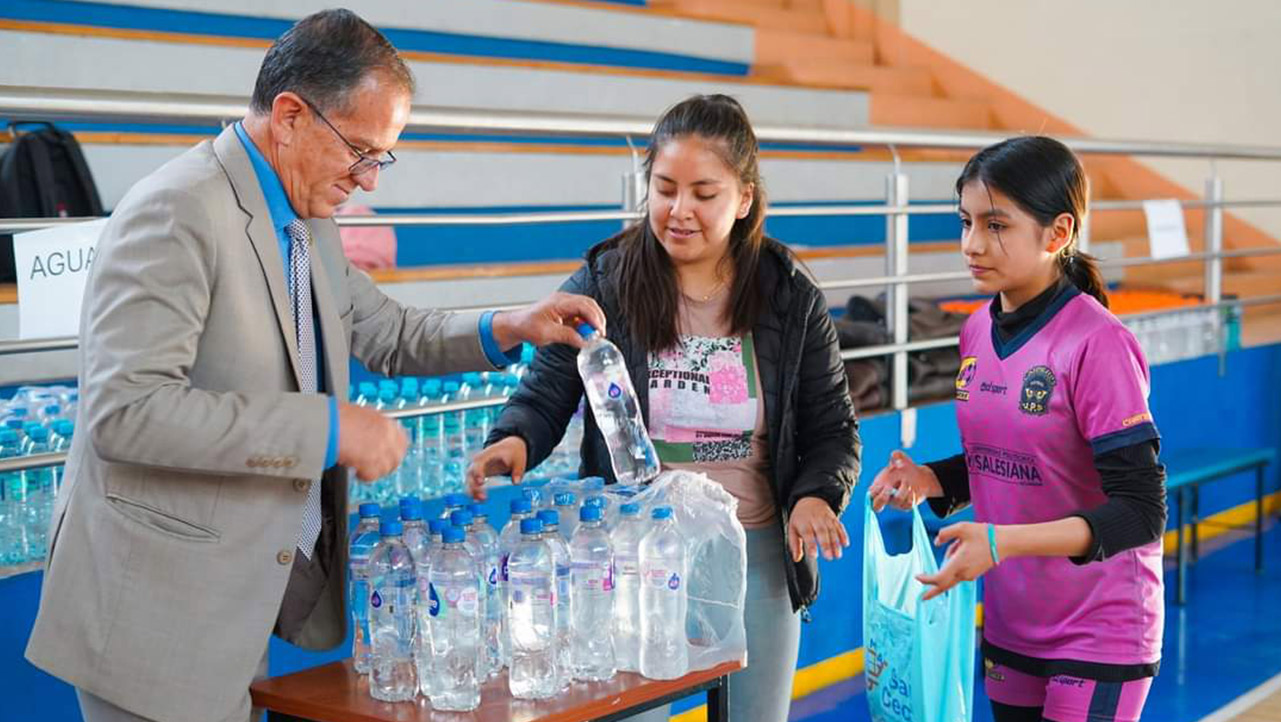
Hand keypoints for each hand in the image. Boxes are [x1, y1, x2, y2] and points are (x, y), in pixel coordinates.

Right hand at [336, 402, 407, 481]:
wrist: (327, 424)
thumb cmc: (337, 416)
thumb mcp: (362, 415)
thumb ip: (372, 425)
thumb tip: (372, 433)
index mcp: (387, 423)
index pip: (402, 440)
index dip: (395, 449)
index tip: (389, 454)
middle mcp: (387, 436)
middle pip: (397, 457)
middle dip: (387, 463)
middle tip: (376, 464)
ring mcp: (380, 450)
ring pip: (386, 468)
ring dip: (375, 470)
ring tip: (363, 468)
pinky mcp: (371, 463)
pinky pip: (373, 475)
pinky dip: (365, 476)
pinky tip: (358, 473)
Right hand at [465, 436, 527, 500]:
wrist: (509, 447)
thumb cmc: (513, 452)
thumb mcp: (519, 459)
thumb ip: (518, 471)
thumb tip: (516, 483)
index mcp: (487, 454)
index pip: (479, 462)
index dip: (478, 472)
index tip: (480, 482)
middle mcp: (479, 461)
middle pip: (471, 473)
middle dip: (474, 486)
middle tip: (483, 497)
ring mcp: (477, 468)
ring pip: (469, 480)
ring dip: (473, 491)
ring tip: (481, 500)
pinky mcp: (478, 475)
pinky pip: (472, 484)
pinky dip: (474, 492)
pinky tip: (478, 500)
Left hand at [491, 292, 606, 350]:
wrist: (517, 325)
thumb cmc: (527, 326)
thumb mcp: (546, 334)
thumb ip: (566, 336)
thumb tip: (584, 341)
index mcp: (559, 302)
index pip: (584, 305)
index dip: (594, 318)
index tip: (599, 331)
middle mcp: (564, 300)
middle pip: (589, 304)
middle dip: (597, 319)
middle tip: (601, 334)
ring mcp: (565, 304)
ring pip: (587, 309)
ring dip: (593, 321)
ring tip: (594, 335)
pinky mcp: (565, 311)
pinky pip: (581, 315)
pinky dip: (586, 324)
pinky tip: (585, 334)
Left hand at [788, 497, 849, 561]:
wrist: (810, 500)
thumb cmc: (800, 518)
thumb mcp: (792, 529)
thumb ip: (794, 544)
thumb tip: (796, 558)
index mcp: (804, 523)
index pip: (807, 534)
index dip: (811, 545)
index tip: (814, 555)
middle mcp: (815, 520)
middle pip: (821, 533)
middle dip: (826, 545)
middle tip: (828, 557)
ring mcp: (826, 518)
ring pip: (832, 531)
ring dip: (836, 543)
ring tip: (837, 555)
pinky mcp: (834, 518)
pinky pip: (839, 526)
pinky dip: (843, 535)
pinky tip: (845, 544)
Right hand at [867, 450, 942, 511]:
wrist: (920, 477)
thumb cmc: (905, 468)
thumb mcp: (902, 459)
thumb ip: (898, 456)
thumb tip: (894, 454)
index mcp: (878, 486)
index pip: (871, 495)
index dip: (874, 493)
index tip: (882, 485)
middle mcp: (885, 496)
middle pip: (876, 505)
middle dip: (882, 497)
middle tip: (889, 488)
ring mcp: (895, 502)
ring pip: (896, 501)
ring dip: (902, 491)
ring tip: (908, 483)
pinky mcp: (906, 505)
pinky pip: (907, 504)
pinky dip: (911, 496)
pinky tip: (914, 490)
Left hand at [917, 522, 996, 600]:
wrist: (1004, 543)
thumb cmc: (983, 535)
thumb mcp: (961, 528)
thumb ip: (945, 533)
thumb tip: (936, 542)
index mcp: (959, 563)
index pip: (939, 578)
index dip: (927, 580)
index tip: (918, 577)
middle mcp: (964, 573)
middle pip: (944, 586)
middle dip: (932, 592)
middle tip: (922, 598)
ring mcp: (970, 575)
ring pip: (951, 575)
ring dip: (948, 562)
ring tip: (959, 542)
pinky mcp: (974, 574)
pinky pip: (959, 572)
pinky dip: (954, 563)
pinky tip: (962, 547)